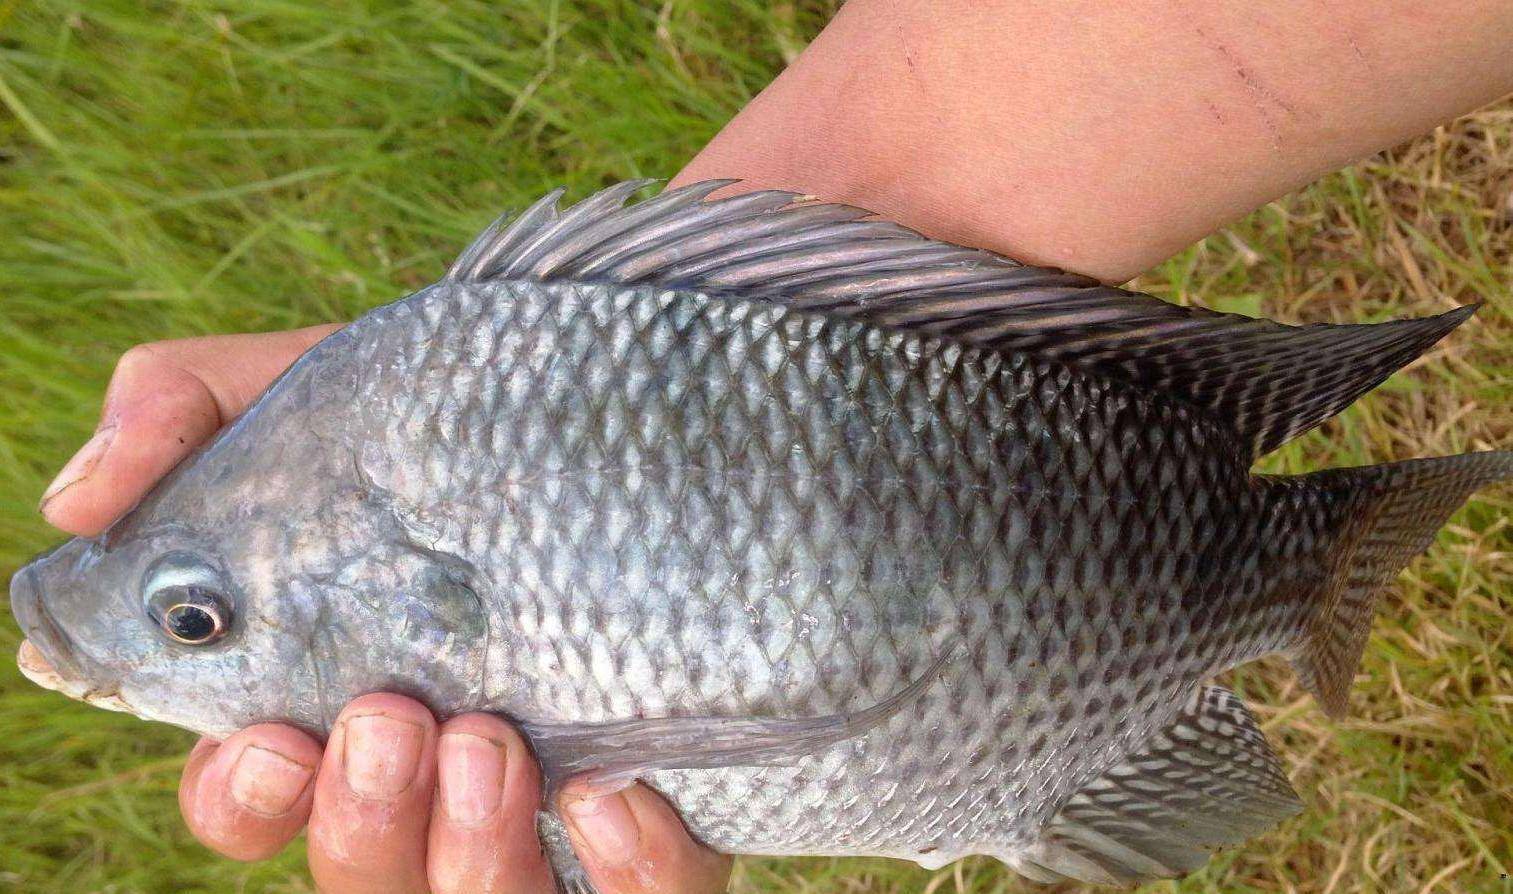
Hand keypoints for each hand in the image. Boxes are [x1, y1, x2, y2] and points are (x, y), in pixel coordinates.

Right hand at [41, 331, 731, 893]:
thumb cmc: (459, 408)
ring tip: (486, 740)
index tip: (269, 743)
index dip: (245, 800)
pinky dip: (632, 863)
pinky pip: (650, 890)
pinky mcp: (666, 801)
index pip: (256, 800)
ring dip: (468, 851)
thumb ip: (187, 411)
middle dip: (360, 823)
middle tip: (389, 719)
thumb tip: (78, 500)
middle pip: (364, 873)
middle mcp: (436, 766)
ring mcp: (550, 794)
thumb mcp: (321, 383)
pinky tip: (615, 789)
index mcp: (334, 694)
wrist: (622, 404)